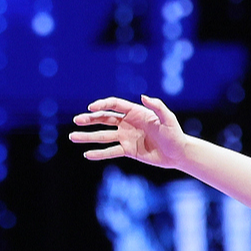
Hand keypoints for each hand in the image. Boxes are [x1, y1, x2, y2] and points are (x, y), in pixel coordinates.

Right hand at [69, 95, 188, 167]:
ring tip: (73, 137)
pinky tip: (87, 154)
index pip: (114, 105)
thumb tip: (143, 96)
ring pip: (102, 135)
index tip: (91, 109)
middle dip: (89, 119)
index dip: (102, 105)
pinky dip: (99, 153)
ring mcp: (126, 137)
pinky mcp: (127, 151)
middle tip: (76, 121)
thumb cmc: (174, 133)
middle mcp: (127, 123)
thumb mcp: (168, 118)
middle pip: (104, 119)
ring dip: (88, 136)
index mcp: (135, 112)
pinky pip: (110, 151)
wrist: (177, 153)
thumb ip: (157, 106)